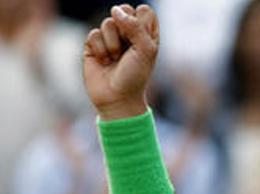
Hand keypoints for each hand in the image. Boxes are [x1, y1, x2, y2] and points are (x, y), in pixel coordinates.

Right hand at [83, 4, 158, 119]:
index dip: (141, 22)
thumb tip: (115, 10)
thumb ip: (135, 27)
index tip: (141, 40)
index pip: (144, 11)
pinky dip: (100, 49)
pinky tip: (104, 62)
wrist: (117, 98)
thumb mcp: (145, 51)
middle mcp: (129, 33)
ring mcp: (110, 38)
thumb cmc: (135, 76)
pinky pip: (94, 34)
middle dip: (125, 29)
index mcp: (146, 34)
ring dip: (113, 44)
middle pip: (124, 10)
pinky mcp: (94, 44)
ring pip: (108, 22)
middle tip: (128, 48)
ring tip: (116, 59)